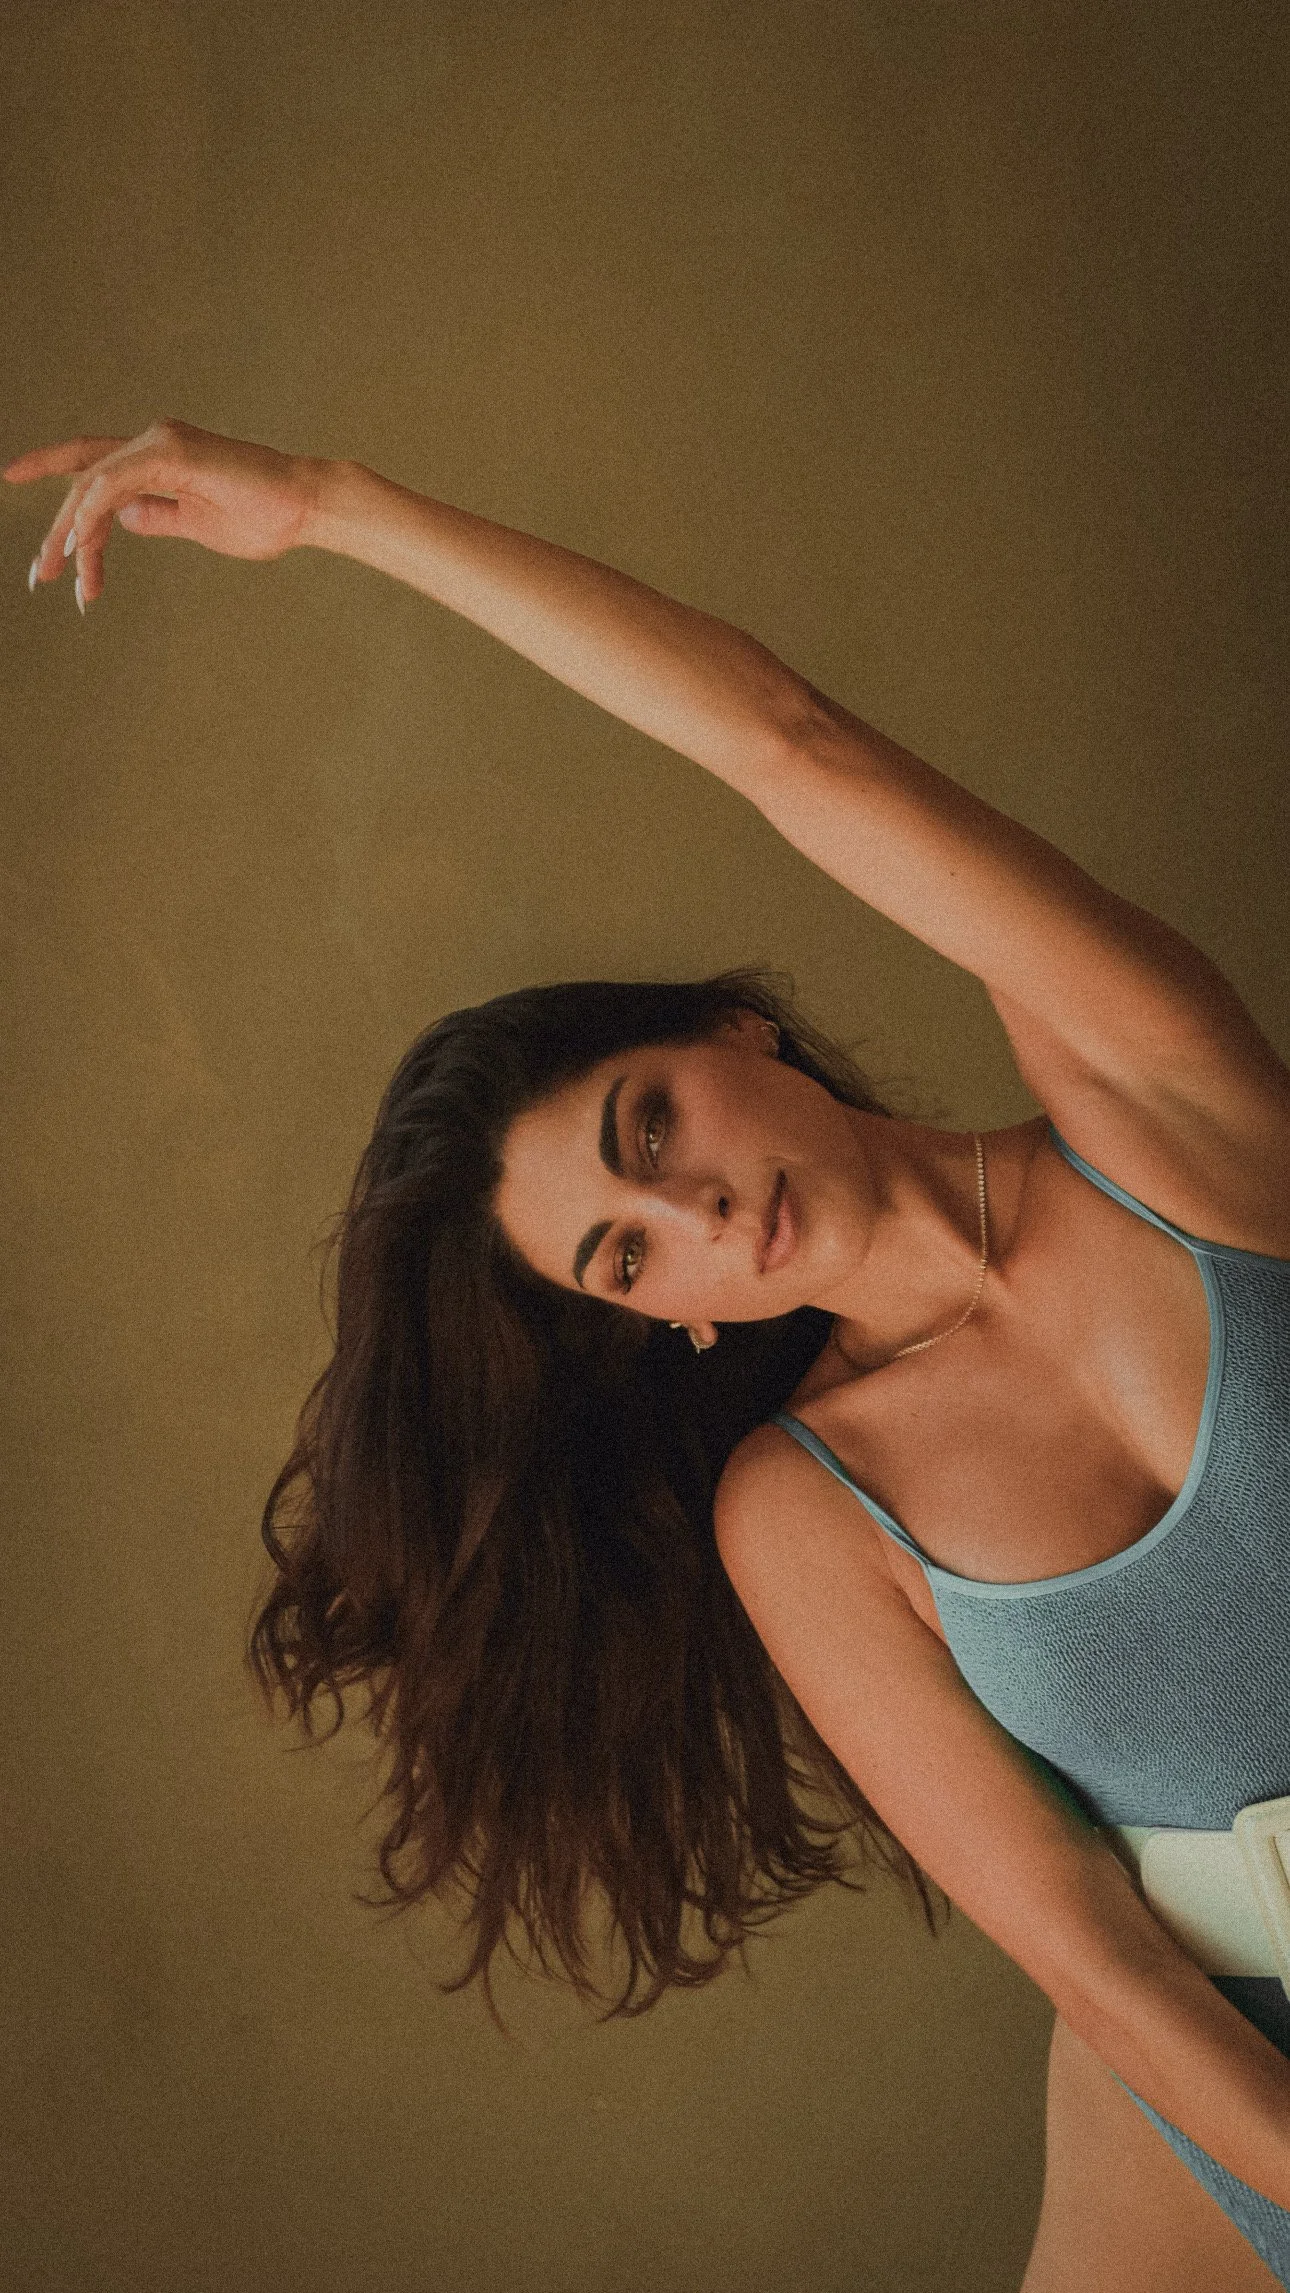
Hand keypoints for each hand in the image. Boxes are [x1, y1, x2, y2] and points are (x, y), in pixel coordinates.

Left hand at [4, 416, 324, 607]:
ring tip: (58, 572)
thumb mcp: (197, 525)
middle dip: (59, 531)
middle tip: (40, 575)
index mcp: (160, 457)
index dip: (54, 478)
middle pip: (85, 480)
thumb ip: (159, 517)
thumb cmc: (265, 518)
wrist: (306, 508)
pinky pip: (114, 482)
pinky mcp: (172, 452)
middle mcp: (154, 440)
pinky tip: (78, 545)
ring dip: (70, 531)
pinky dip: (91, 515)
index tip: (22, 501)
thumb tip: (123, 519)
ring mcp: (161, 442)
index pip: (93, 464)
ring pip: (93, 483)